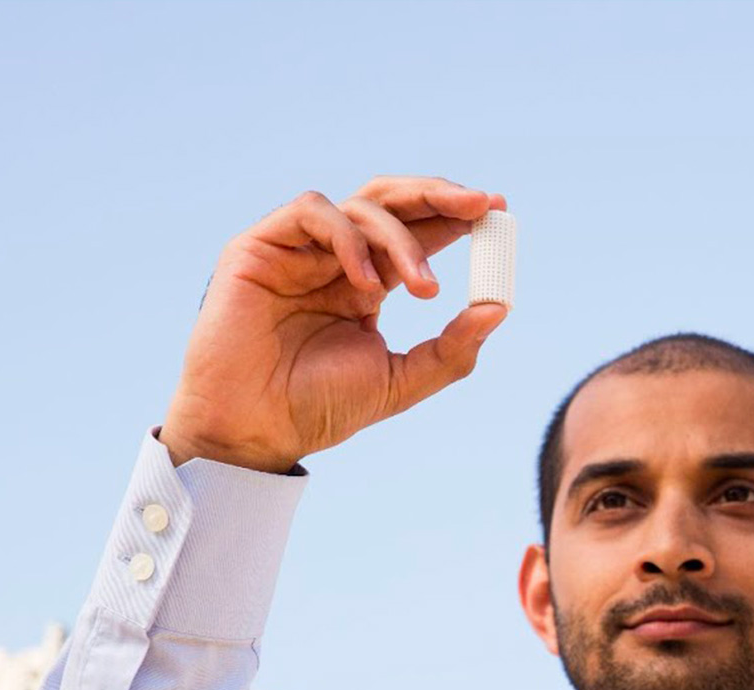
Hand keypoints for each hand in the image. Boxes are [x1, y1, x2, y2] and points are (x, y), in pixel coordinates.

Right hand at [160, 175, 510, 472]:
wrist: (255, 429)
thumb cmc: (317, 408)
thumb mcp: (399, 382)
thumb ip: (450, 350)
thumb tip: (498, 309)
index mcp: (366, 286)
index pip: (415, 234)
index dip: (454, 217)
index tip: (497, 211)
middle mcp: (334, 261)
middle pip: (389, 202)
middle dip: (438, 196)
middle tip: (480, 205)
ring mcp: (297, 251)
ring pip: (360, 206)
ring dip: (402, 240)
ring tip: (424, 289)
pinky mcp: (260, 246)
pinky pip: (312, 212)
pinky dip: (349, 238)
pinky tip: (367, 284)